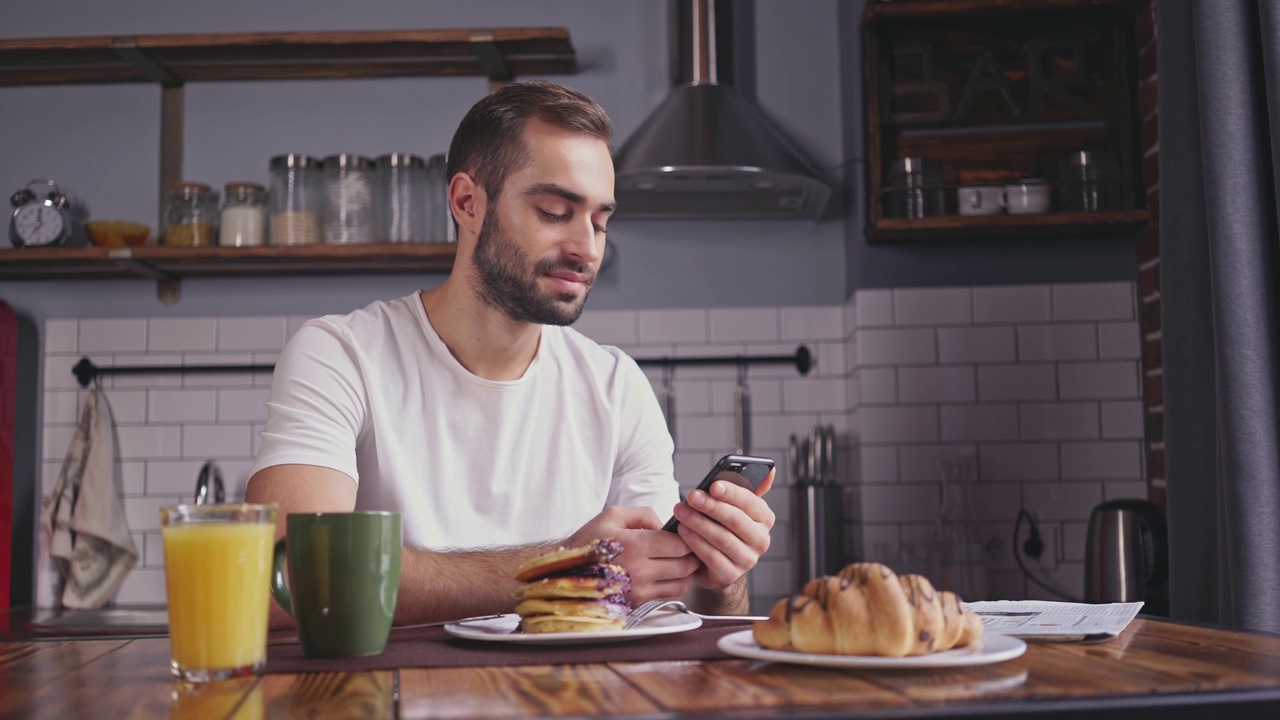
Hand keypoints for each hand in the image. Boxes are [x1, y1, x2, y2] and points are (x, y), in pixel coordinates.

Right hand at [567, 506, 700, 603]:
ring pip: (681, 584)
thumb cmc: (588, 541)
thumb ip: (644, 514)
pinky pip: (668, 596)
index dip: (687, 537)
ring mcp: (638, 590)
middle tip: (690, 547)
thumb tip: (664, 525)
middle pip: (684, 565)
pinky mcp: (636, 602)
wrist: (564, 571)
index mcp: (634, 545)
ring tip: (681, 560)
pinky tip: (670, 574)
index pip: (678, 544)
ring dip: (687, 572)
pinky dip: (676, 585)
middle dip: (691, 555)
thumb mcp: (612, 515)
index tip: (685, 534)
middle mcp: (639, 571)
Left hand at [671, 468, 775, 589]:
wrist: (718, 564)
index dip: (731, 493)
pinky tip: (683, 532)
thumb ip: (749, 488)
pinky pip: (711, 557)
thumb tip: (770, 470)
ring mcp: (747, 560)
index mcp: (765, 519)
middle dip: (711, 506)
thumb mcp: (737, 508)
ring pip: (722, 538)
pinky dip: (695, 542)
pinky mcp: (730, 575)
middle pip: (735, 520)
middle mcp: (761, 540)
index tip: (712, 485)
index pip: (751, 502)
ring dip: (699, 523)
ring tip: (681, 512)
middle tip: (691, 497)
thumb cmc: (726, 527)